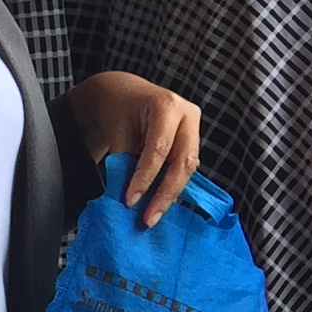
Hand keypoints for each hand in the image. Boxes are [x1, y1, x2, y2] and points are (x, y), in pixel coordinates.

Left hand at [67, 72, 200, 225]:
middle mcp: (188, 114)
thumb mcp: (117, 132)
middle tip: (149, 219)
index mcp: (167, 105)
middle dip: (165, 194)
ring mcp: (194, 127)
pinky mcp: (193, 141)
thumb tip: (130, 200)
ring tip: (152, 215)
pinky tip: (159, 204)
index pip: (158, 149)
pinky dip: (171, 186)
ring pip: (187, 168)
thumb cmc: (118, 108)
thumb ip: (125, 163)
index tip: (130, 202)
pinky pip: (185, 168)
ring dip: (170, 194)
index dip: (145, 178)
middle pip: (182, 161)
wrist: (125, 92)